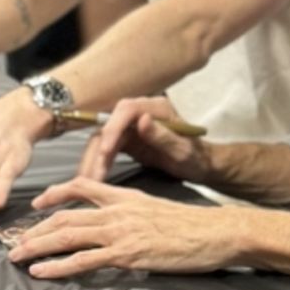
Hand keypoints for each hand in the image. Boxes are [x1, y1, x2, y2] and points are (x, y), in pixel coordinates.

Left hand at [11, 178, 247, 276]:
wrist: (217, 232)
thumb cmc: (195, 227)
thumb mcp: (160, 211)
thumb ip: (136, 216)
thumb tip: (122, 230)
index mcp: (126, 197)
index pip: (82, 186)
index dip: (55, 193)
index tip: (37, 203)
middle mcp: (118, 211)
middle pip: (65, 216)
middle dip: (35, 229)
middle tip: (15, 242)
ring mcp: (121, 232)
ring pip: (67, 236)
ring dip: (37, 246)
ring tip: (17, 257)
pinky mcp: (126, 254)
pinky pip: (83, 260)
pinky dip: (57, 266)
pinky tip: (41, 272)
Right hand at [74, 96, 212, 184]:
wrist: (200, 165)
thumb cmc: (196, 157)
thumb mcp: (183, 149)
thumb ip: (163, 136)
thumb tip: (141, 120)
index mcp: (157, 108)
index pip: (127, 110)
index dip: (113, 128)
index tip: (106, 151)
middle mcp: (140, 112)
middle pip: (110, 125)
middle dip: (98, 150)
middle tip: (91, 176)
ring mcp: (131, 125)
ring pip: (104, 139)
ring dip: (94, 160)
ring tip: (90, 182)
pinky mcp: (126, 139)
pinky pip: (107, 149)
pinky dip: (99, 164)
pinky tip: (95, 179)